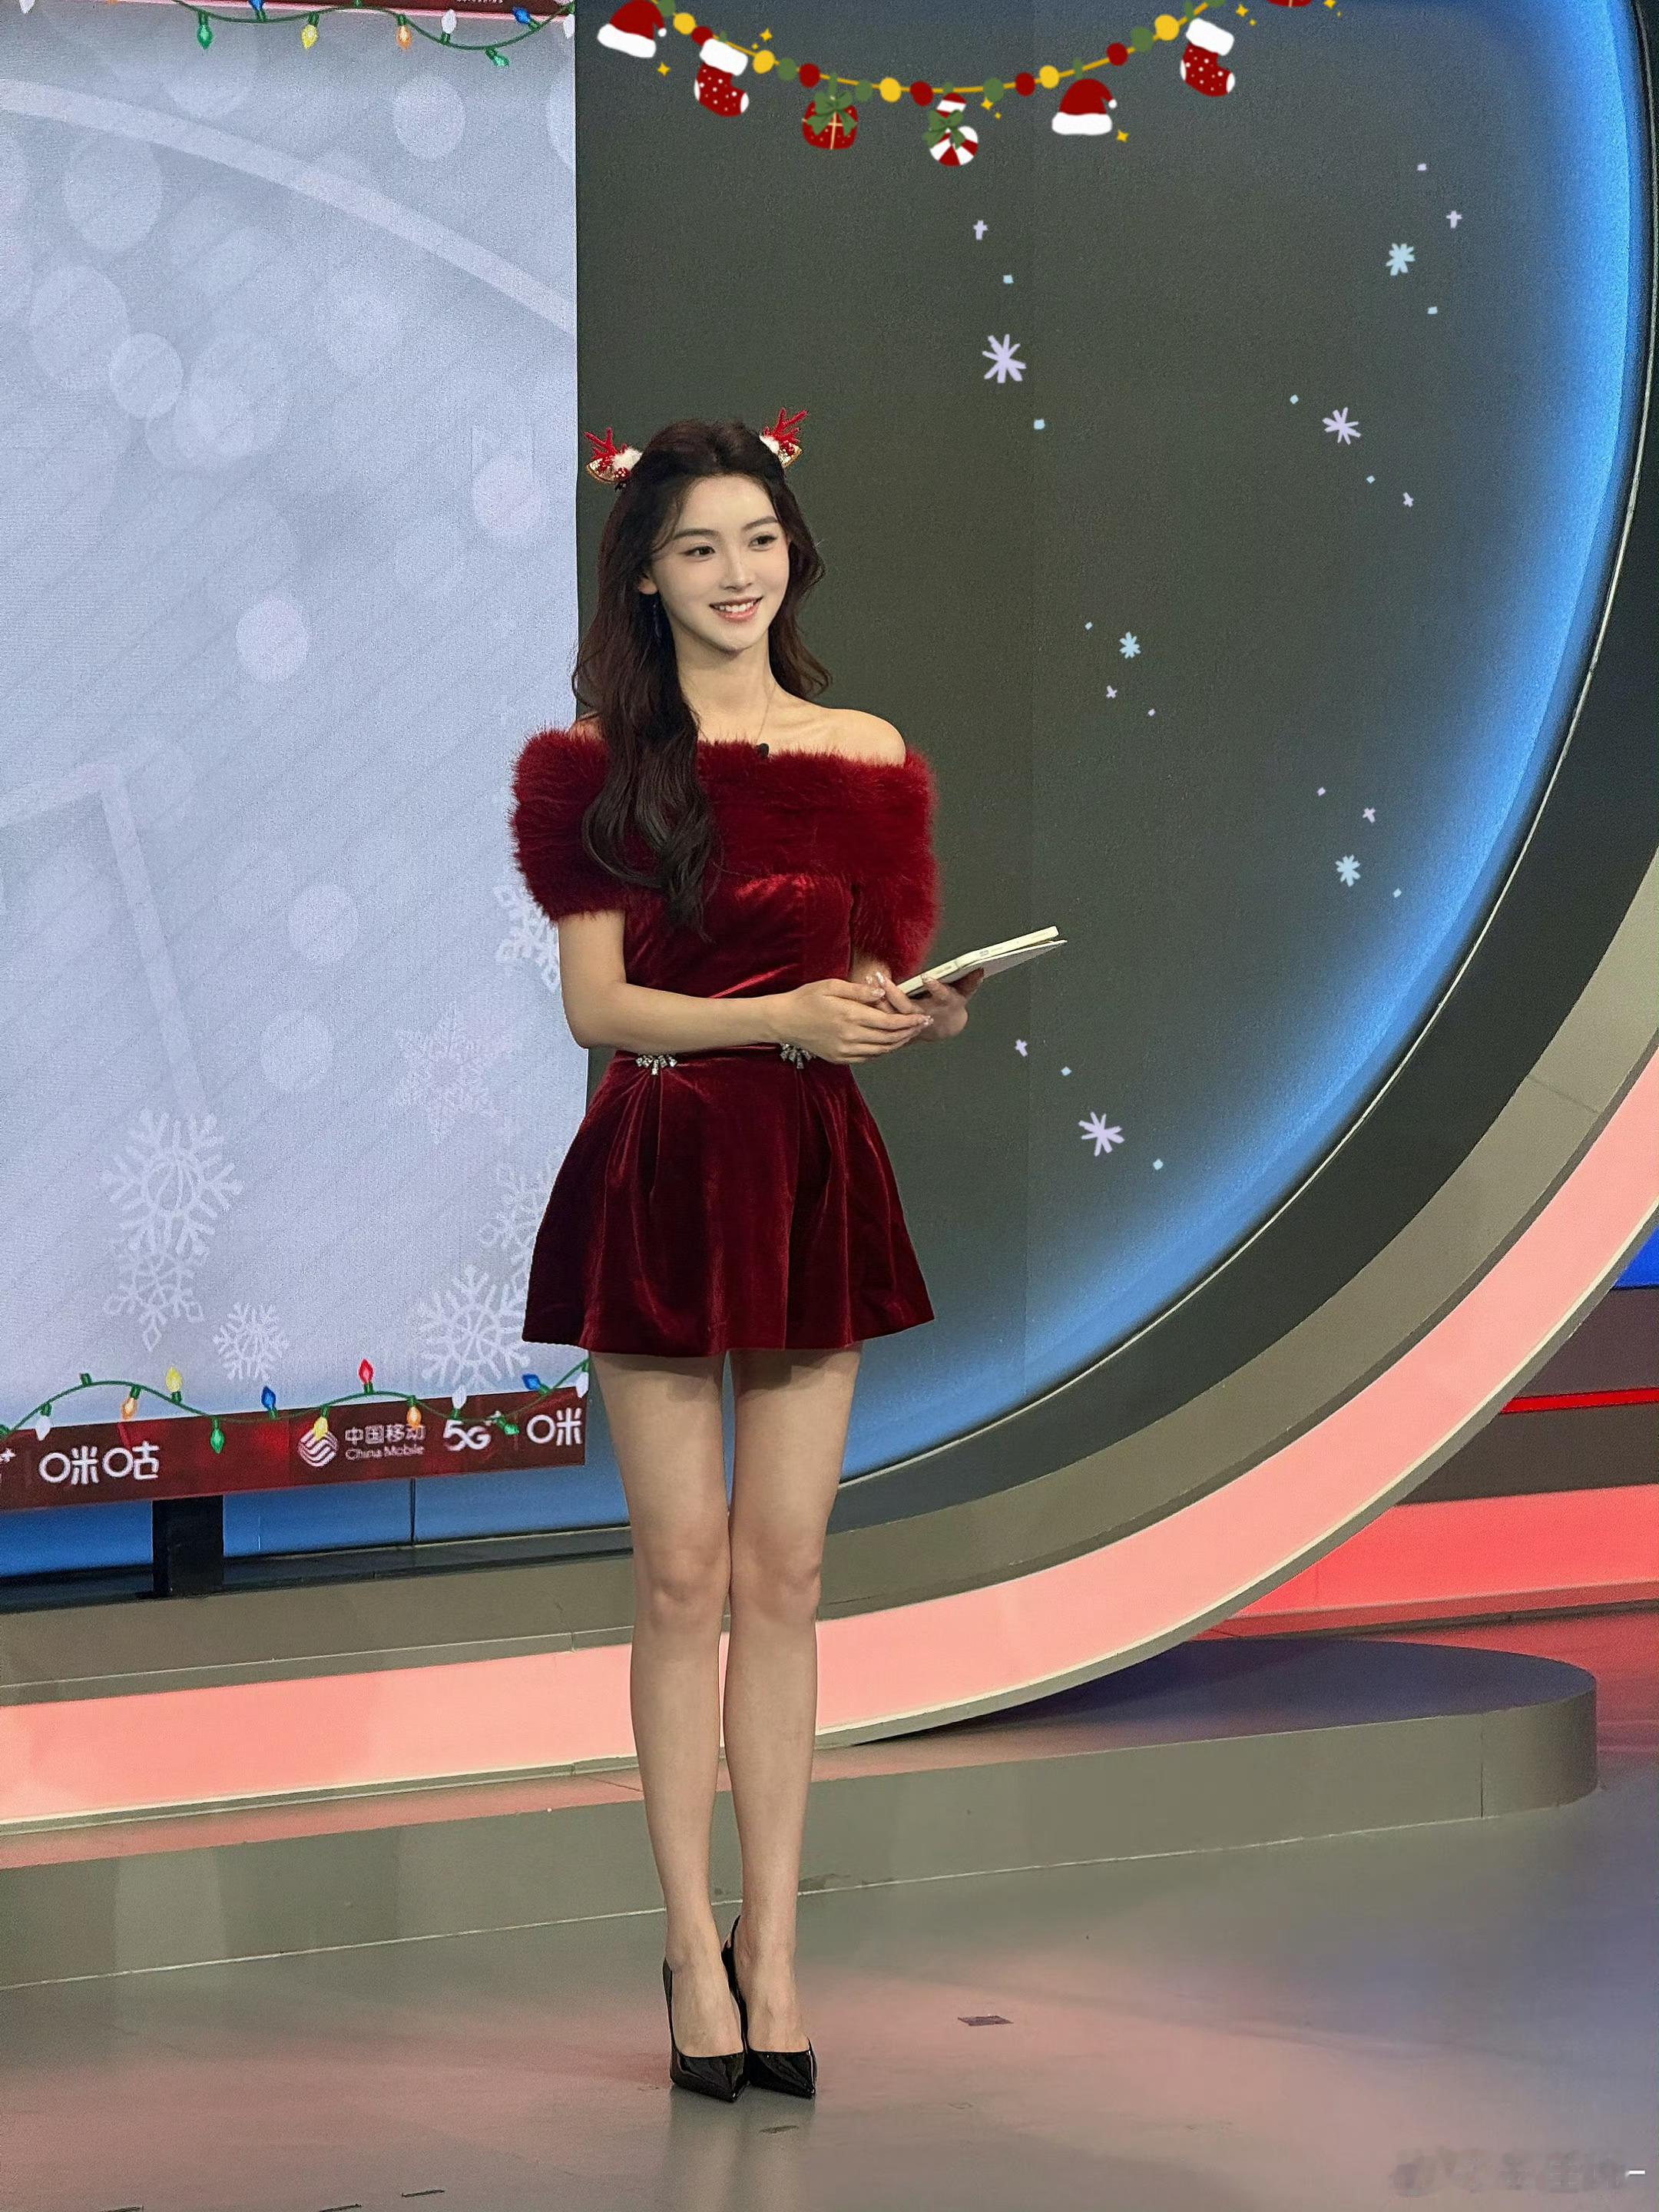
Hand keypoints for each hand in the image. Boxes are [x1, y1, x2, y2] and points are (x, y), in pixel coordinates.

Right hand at [773, 977, 932, 1063]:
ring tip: (910, 1034)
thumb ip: (859, 991)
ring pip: (881, 1050)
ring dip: (899, 1043)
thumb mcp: (831, 986)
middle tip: (923, 1026)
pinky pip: (868, 1057)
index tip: (923, 1017)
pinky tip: (889, 1043)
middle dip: (910, 1032)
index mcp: (850, 1015)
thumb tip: (882, 993)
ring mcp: (844, 1050)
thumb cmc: (805, 999)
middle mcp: (849, 1036)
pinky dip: (883, 1051)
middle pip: (890, 1038)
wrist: (783, 1021)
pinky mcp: (839, 1057)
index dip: (910, 1021)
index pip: (889, 1021)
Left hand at [868, 965, 984, 1042]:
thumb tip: (980, 968)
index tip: (928, 978)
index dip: (935, 988)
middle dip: (893, 992)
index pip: (941, 996)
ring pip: (892, 1013)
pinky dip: (874, 1003)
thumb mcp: (964, 993)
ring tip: (870, 978)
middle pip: (907, 1006)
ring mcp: (910, 1021)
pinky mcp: (898, 1024)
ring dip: (880, 997)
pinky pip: (884, 1015)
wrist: (943, 1028)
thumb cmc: (951, 1004)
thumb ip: (971, 981)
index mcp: (944, 1004)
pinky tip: (864, 988)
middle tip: (880, 976)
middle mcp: (926, 1014)